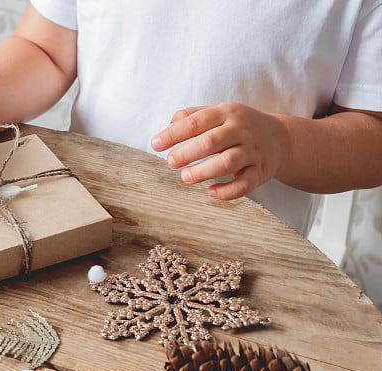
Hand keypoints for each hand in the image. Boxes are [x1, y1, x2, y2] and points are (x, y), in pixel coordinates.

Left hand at [151, 102, 289, 199]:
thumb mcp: (218, 113)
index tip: (155, 144)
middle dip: (188, 152)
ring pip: (228, 162)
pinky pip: (245, 184)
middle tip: (171, 162)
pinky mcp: (260, 172)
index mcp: (227, 113)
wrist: (280, 138)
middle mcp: (241, 130)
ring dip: (204, 171)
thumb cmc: (237, 127)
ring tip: (186, 177)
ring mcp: (253, 151)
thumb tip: (169, 125)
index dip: (174, 134)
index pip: (197, 122)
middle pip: (211, 141)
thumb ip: (192, 116)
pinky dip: (227, 191)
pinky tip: (210, 192)